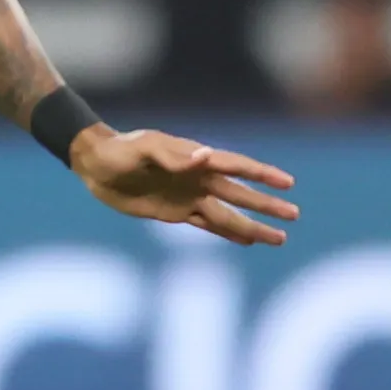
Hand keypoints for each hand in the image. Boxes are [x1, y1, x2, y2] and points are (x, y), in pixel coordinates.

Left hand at [72, 127, 297, 246]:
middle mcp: (198, 179)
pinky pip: (207, 226)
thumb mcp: (142, 148)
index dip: (262, 174)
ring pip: (228, 214)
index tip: (288, 183)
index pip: (236, 166)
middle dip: (267, 206)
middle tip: (295, 216)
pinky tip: (247, 241)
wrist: (95, 165)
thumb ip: (172, 154)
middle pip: (240, 194)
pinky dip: (227, 234)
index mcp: (195, 159)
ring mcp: (188, 197)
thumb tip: (204, 157)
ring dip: (253, 226)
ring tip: (279, 238)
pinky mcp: (174, 213)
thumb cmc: (119, 150)